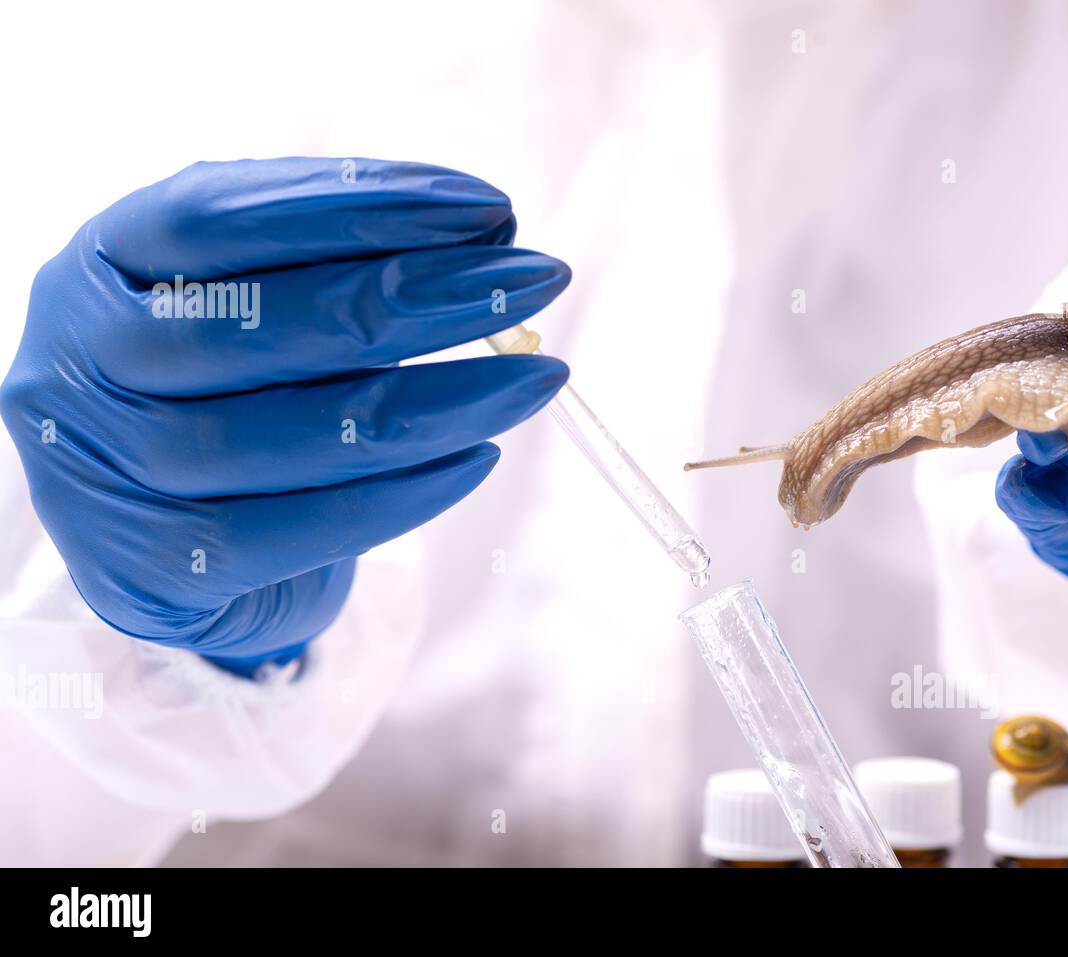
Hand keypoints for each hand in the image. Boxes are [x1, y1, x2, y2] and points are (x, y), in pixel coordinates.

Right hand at [1, 158, 569, 674]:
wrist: (160, 535)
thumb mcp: (252, 299)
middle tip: (537, 282)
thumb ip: (335, 261)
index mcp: (104, 261)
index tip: (488, 209)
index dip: (364, 206)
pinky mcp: (154, 569)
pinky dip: (403, 495)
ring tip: (536, 377)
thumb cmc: (227, 388)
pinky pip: (301, 530)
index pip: (227, 214)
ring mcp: (108, 471)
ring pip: (299, 432)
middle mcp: (84, 359)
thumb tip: (483, 241)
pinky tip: (477, 458)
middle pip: (271, 321)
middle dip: (425, 296)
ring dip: (441, 401)